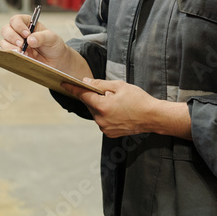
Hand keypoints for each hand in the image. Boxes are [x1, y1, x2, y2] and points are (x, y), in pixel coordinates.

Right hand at [0, 14, 70, 67]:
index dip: (18, 26)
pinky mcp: (16, 54)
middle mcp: (19, 33)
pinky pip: (7, 53)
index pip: (16, 20)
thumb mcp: (52, 38)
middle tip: (21, 44)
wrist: (56, 61)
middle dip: (12, 37)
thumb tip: (30, 40)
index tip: (26, 34)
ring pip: (4, 42)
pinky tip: (22, 57)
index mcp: (28, 24)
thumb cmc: (54, 46)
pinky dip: (12, 54)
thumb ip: (42, 37)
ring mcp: (16, 44)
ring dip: (10, 47)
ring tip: (22, 52)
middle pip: (6, 30)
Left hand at [63, 79, 191, 139]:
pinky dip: (106, 115)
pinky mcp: (109, 133)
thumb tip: (85, 82)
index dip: (73, 88)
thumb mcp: (119, 86)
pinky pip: (102, 120)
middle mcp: (101, 119)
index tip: (63, 84)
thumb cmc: (138, 99)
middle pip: (90, 104)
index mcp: (102, 106)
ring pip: (96, 113)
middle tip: (110, 93)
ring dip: (101, 106)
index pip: (83, 95)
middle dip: (95, 97)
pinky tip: (118, 112)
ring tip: (118, 103)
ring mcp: (105, 128)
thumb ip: (99, 84)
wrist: (153, 117)